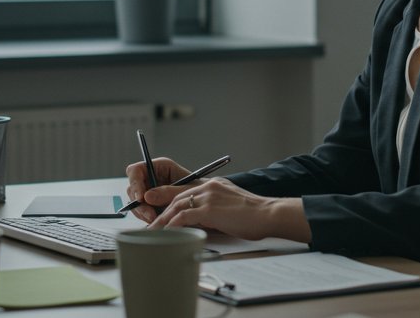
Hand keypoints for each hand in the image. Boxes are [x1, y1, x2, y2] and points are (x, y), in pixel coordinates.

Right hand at [125, 157, 194, 222]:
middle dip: (139, 203)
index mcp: (159, 166)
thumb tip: (146, 197)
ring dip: (143, 212)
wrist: (206, 202)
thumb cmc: (200, 190)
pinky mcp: (150, 204)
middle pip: (132, 188)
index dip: (135, 182)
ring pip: (134, 202)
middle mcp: (151, 177)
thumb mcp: (187, 189)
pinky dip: (146, 217)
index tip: (141, 197)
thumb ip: (167, 192)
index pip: (135, 170)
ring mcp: (149, 191)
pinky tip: (157, 221)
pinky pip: (140, 211)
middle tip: (150, 215)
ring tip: (156, 219)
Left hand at [149, 178, 311, 242]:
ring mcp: (208, 196)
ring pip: (176, 206)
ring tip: (152, 232)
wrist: (268, 214)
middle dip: (160, 212)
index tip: (158, 212)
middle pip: (176, 197)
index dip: (168, 201)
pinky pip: (183, 217)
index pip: (184, 191)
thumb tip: (198, 222)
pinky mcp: (209, 209)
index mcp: (213, 185)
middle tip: (150, 226)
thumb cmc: (254, 215)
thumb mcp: (229, 207)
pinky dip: (172, 225)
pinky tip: (166, 233)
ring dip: (162, 220)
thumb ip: (213, 209)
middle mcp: (208, 187)